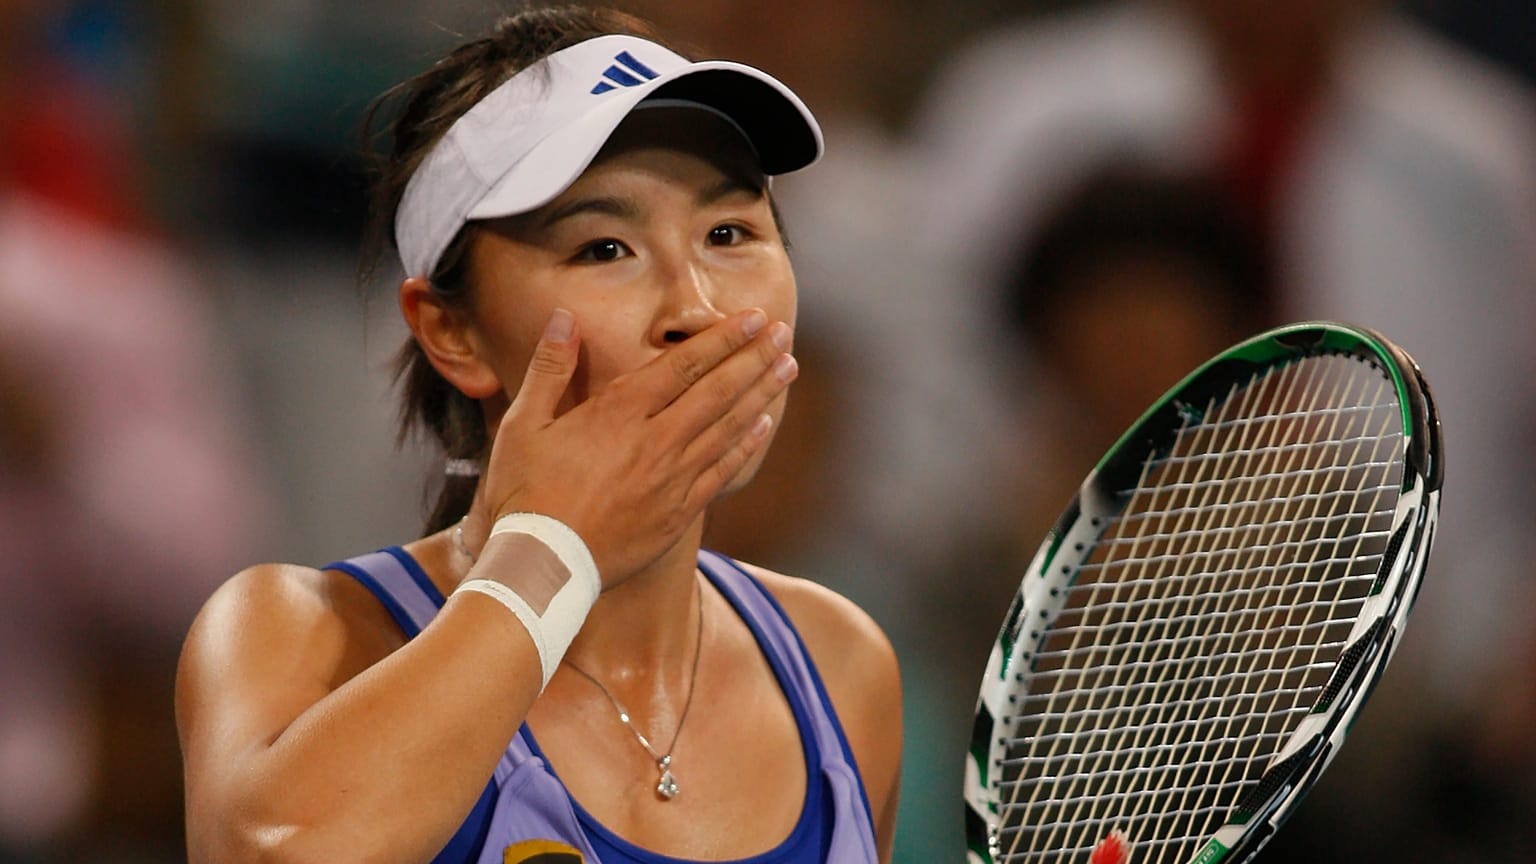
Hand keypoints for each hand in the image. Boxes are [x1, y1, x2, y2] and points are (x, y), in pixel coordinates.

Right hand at [476, 307, 795, 586]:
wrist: (542, 566)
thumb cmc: (525, 494)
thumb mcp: (523, 424)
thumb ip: (550, 368)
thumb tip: (564, 318)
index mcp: (619, 413)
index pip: (684, 364)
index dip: (723, 338)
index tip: (753, 317)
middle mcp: (655, 441)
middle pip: (718, 390)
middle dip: (754, 357)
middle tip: (784, 333)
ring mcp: (673, 478)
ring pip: (729, 427)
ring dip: (761, 394)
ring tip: (787, 368)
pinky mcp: (679, 512)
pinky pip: (723, 471)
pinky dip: (746, 445)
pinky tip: (763, 427)